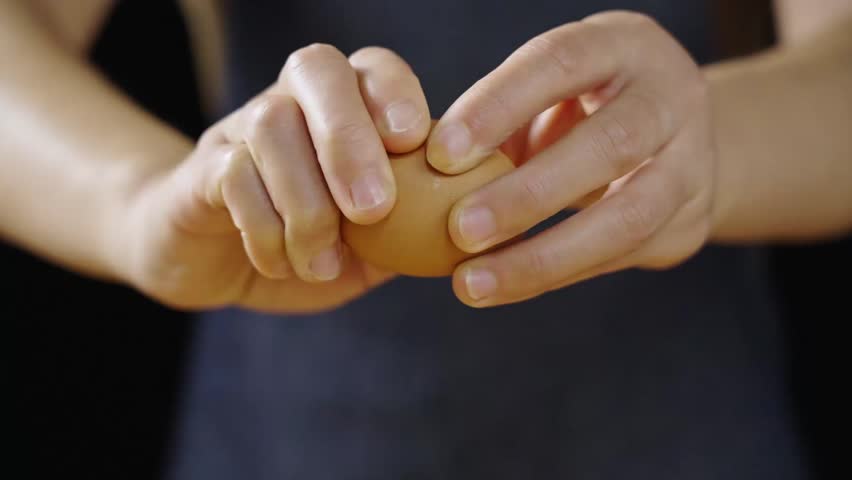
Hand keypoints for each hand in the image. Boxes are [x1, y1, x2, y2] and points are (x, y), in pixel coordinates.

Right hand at [117, 45, 430, 311]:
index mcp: (342, 111)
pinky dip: (265, 228)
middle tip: (373, 208)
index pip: (372, 68)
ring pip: (271, 123)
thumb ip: (412, 235)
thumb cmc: (305, 249)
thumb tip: (467, 237)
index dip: (394, 93)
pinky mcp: (200, 171)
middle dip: (349, 137)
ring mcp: (239, 131)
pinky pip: (231, 175)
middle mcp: (290, 103)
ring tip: (323, 263)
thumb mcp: (370, 250)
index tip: (412, 143)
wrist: (208, 262)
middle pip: (316, 70)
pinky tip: (283, 265)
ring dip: (307, 202)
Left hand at [426, 11, 715, 306]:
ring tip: (471, 283)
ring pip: (627, 217)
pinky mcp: (691, 221)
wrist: (675, 138)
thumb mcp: (547, 92)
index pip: (560, 63)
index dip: (499, 105)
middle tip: (459, 232)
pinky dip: (556, 274)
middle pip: (609, 143)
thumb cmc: (580, 109)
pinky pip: (621, 256)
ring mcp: (692, 161)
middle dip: (528, 194)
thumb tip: (416, 168)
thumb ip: (497, 121)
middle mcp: (670, 96)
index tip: (438, 154)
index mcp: (622, 45)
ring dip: (542, 256)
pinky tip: (506, 285)